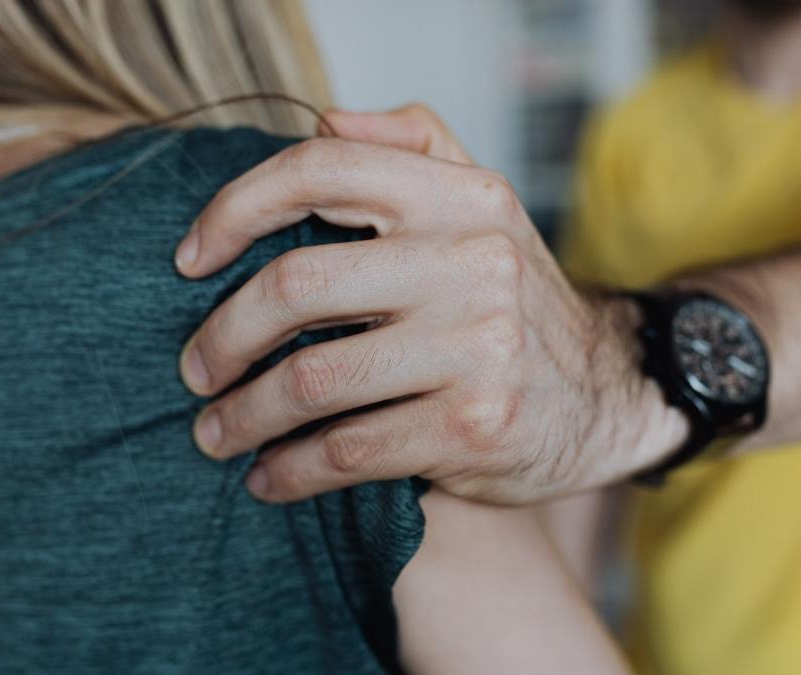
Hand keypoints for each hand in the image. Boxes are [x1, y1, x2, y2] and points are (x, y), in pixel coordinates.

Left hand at [174, 105, 686, 503]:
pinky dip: (291, 471)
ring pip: (312, 380)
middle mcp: (473, 261)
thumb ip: (415, 147)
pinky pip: (348, 450)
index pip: (321, 169)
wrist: (611, 393)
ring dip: (243, 416)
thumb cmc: (518, 302)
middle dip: (223, 335)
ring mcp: (477, 346)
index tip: (190, 260)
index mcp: (461, 197)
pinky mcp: (473, 426)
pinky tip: (270, 477)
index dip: (236, 208)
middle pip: (298, 284)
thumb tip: (326, 119)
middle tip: (196, 370)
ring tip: (216, 434)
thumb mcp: (486, 207)